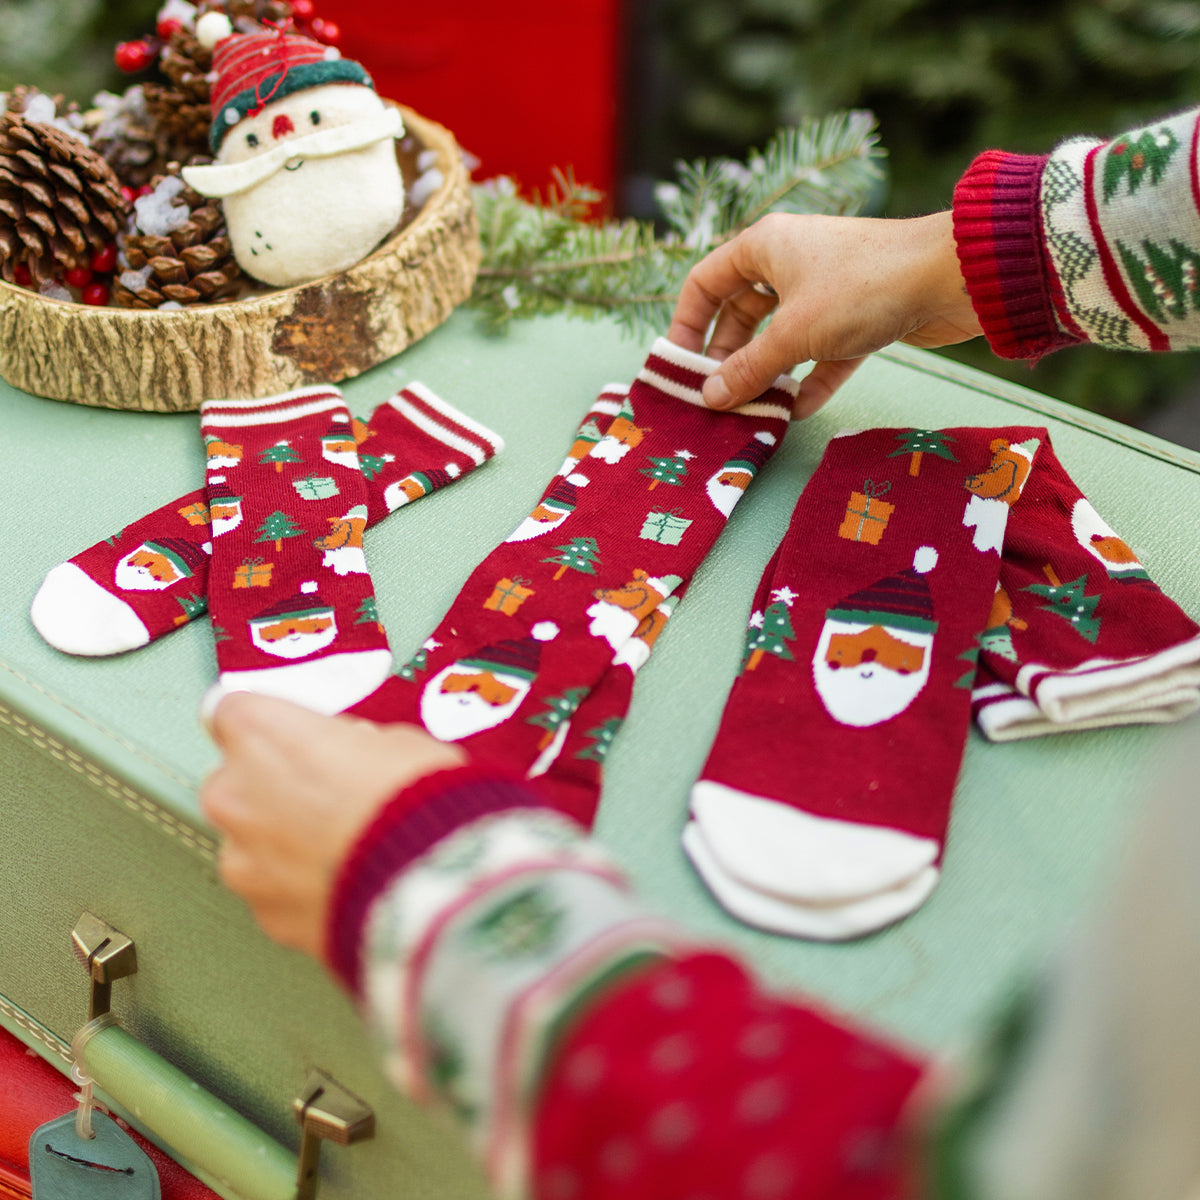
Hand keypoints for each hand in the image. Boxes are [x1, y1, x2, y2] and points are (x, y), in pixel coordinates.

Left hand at [200, 693, 464, 958]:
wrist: (429, 881)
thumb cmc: (415, 800)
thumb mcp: (395, 740)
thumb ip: (351, 744)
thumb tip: (353, 756)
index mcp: (259, 733)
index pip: (230, 711)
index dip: (269, 727)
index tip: (294, 737)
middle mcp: (234, 793)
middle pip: (234, 781)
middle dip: (272, 788)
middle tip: (329, 796)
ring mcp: (242, 859)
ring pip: (251, 843)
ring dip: (284, 843)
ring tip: (343, 849)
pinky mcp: (263, 912)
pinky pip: (275, 891)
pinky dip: (301, 888)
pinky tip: (346, 883)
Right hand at [668, 211, 982, 415]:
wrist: (952, 277)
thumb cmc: (862, 289)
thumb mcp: (793, 334)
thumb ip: (748, 369)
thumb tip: (710, 397)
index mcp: (764, 247)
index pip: (704, 283)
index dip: (686, 325)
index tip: (679, 367)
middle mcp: (790, 262)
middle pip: (740, 314)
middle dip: (728, 359)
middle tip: (717, 399)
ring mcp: (826, 290)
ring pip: (781, 336)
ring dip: (767, 374)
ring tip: (752, 410)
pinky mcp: (859, 316)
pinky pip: (821, 352)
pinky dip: (809, 379)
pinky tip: (797, 411)